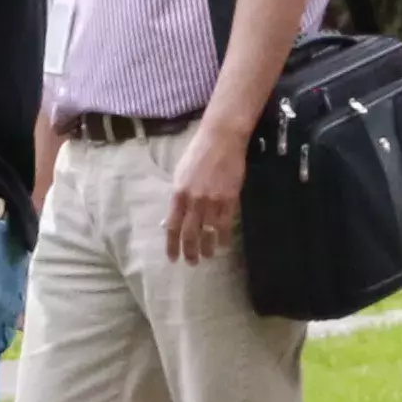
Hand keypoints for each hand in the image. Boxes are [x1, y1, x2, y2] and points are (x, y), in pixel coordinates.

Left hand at [165, 122, 251, 267]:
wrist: (221, 138)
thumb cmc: (198, 153)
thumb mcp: (180, 174)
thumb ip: (177, 197)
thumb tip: (171, 218)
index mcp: (178, 193)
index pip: (172, 226)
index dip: (172, 245)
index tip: (173, 258)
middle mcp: (194, 200)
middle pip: (189, 234)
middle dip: (189, 251)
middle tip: (191, 262)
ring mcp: (212, 201)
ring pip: (208, 233)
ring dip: (206, 248)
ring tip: (206, 257)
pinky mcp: (230, 199)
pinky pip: (225, 225)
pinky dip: (223, 238)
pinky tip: (223, 245)